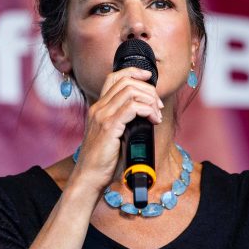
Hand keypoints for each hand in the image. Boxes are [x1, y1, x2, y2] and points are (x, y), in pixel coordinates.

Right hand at [69, 67, 163, 195]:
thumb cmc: (104, 159)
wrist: (89, 176)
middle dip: (148, 90)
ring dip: (150, 100)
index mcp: (99, 108)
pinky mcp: (109, 127)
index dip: (133, 72)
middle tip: (158, 106)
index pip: (114, 77)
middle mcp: (98, 108)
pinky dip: (148, 110)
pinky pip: (132, 107)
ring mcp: (102, 116)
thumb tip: (146, 115)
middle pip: (126, 82)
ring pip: (131, 91)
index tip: (149, 77)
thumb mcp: (113, 135)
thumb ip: (124, 121)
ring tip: (157, 115)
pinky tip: (153, 120)